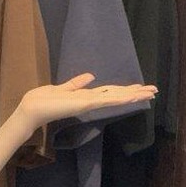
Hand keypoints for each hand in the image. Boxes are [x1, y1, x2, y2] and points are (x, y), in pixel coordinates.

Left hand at [18, 72, 158, 130]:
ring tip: (151, 92)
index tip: (139, 87)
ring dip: (133, 95)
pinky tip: (133, 96)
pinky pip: (106, 100)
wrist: (30, 110)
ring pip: (116, 97)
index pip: (108, 92)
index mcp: (84, 97)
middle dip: (135, 93)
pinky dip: (120, 98)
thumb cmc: (41, 100)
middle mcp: (90, 101)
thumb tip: (91, 76)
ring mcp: (88, 103)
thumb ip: (76, 83)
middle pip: (116, 95)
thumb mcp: (61, 88)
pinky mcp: (85, 105)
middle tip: (154, 90)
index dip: (124, 89)